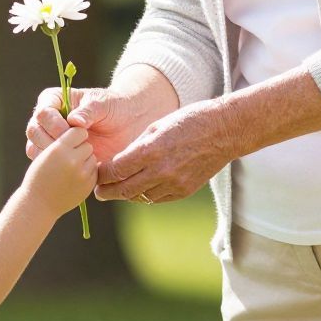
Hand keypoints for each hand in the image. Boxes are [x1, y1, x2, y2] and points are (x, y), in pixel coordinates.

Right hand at [25, 124, 97, 218]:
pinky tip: (75, 177)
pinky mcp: (89, 185)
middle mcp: (72, 160)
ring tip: (70, 167)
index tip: (69, 138)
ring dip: (84, 159)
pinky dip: (87, 171)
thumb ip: (61, 140)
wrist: (39, 204)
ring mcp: (82, 174)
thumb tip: (76, 124)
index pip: (78, 131)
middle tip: (69, 155)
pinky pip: (94, 170)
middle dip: (80, 147)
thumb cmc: (38, 175)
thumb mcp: (45, 153)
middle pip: (86, 143)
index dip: (74, 134)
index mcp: (58, 149)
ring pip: (91, 156)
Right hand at [26, 84, 166, 168]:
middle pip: (34, 131)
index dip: (52, 123)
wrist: (127, 124)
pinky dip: (56, 168)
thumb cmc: (114, 107)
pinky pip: (46, 164)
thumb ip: (89, 111)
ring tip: (72, 159)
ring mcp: (51, 138)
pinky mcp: (58, 155)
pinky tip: (73, 169)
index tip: (69, 131)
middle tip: (70, 149)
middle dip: (50, 142)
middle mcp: (49, 119)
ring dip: (51, 156)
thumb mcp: (103, 104)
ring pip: (36, 148)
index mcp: (55, 100)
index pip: (42, 111)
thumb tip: (74, 121)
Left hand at [94, 101, 231, 203]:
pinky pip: (157, 198)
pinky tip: (141, 189)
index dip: (102, 175)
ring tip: (119, 189)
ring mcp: (174, 184)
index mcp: (150, 151)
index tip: (96, 174)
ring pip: (140, 197)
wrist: (223, 131)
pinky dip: (146, 195)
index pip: (116, 171)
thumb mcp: (156, 127)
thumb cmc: (188, 121)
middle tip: (98, 191)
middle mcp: (161, 171)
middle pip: (124, 190)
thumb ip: (136, 148)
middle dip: (107, 191)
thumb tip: (118, 164)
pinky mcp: (184, 191)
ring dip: (127, 194)